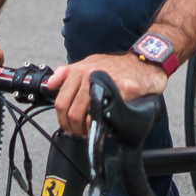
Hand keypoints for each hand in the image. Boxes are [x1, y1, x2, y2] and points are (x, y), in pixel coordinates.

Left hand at [47, 52, 167, 136]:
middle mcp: (90, 75)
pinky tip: (106, 127)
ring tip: (91, 132)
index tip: (67, 125)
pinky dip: (103, 126)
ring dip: (86, 130)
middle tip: (79, 133)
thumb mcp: (90, 62)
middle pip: (72, 112)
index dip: (62, 119)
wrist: (144, 62)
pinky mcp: (122, 91)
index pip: (61, 101)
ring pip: (85, 116)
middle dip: (74, 128)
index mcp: (80, 70)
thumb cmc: (117, 65)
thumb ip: (67, 72)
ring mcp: (106, 83)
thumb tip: (51, 83)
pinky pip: (105, 115)